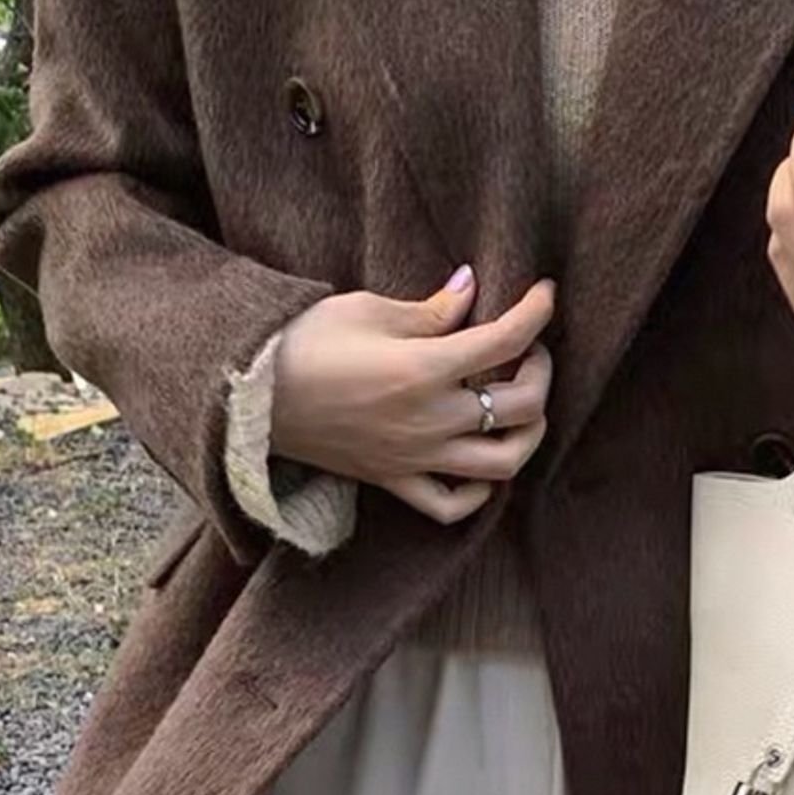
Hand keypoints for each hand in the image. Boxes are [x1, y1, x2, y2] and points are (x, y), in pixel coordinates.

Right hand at [269, 266, 554, 525]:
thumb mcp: (369, 310)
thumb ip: (432, 310)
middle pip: (523, 406)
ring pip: (503, 464)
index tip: (545, 295)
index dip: (536, 312)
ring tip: (520, 408)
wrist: (249, 393)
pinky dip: (478, 493)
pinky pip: (450, 506)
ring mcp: (415, 457)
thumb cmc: (304, 341)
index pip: (507, 340)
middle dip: (540, 372)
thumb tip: (471, 288)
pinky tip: (481, 466)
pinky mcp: (393, 480)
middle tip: (528, 350)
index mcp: (426, 369)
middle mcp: (430, 420)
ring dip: (529, 435)